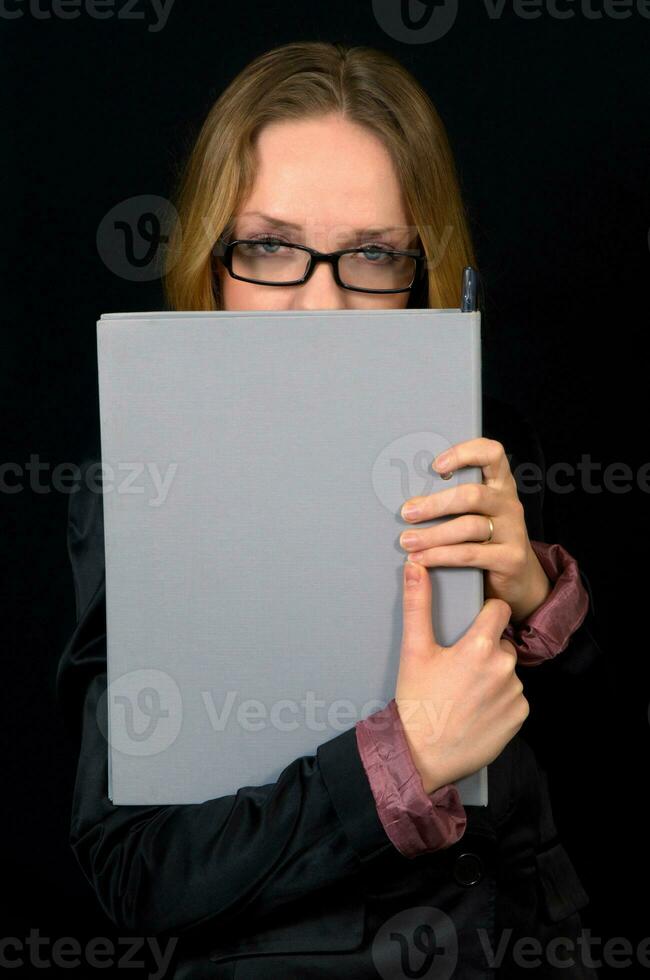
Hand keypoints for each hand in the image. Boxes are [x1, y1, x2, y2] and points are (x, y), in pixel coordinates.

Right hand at [395, 559, 528, 793]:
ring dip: (493, 676)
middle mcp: (504, 668)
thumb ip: (418, 604)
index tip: (471, 626)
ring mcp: (515, 693)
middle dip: (485, 650)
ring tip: (465, 692)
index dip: (485, 615)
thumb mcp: (414, 649)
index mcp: (480, 646)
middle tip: (458, 668)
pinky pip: (514, 698)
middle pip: (502, 643)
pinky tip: (477, 709)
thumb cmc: (417, 700)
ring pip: (507, 671)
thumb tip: (415, 566)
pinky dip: (499, 700)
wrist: (423, 754)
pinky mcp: (520, 716)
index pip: (498, 610)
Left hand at [399, 438, 551, 623]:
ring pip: (468, 526)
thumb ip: (454, 500)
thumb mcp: (476, 514)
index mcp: (500, 485)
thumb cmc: (486, 540)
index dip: (464, 453)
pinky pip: (469, 554)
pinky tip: (422, 559)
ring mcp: (513, 531)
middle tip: (407, 513)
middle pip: (472, 495)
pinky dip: (440, 556)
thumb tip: (409, 498)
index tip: (435, 466)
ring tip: (407, 541)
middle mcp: (509, 504)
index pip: (491, 453)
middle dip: (435, 504)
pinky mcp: (510, 558)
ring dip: (432, 534)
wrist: (518, 579)